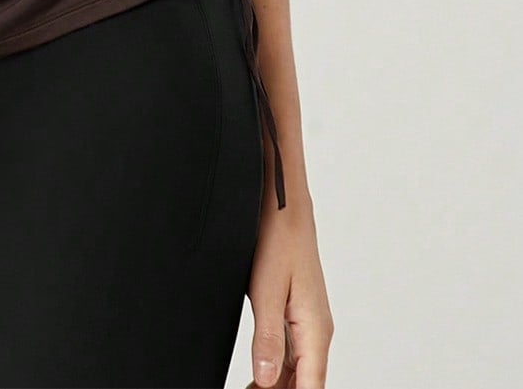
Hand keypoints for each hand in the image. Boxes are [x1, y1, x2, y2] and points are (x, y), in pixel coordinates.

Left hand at [246, 193, 333, 388]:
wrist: (283, 205)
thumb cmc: (279, 239)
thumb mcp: (266, 290)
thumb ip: (268, 338)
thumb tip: (267, 380)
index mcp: (315, 331)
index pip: (311, 388)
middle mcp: (316, 331)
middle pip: (305, 384)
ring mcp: (308, 323)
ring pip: (298, 372)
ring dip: (278, 386)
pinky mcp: (297, 313)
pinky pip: (292, 354)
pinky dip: (277, 370)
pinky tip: (259, 377)